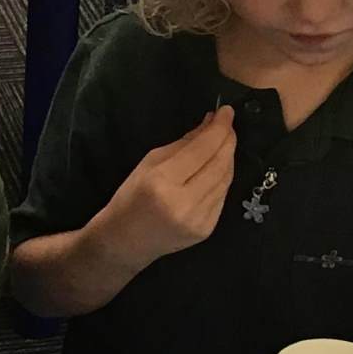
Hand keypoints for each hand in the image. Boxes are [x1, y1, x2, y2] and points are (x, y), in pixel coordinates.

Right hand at [90, 107, 236, 271]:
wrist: (125, 242)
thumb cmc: (130, 198)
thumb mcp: (149, 163)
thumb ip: (183, 144)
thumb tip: (210, 124)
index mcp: (163, 182)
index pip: (202, 149)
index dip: (219, 128)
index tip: (226, 111)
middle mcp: (184, 203)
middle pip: (219, 164)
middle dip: (228, 140)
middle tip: (228, 125)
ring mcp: (198, 220)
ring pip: (225, 180)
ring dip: (228, 158)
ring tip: (224, 143)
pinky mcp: (206, 230)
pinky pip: (222, 196)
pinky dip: (223, 177)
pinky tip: (217, 168)